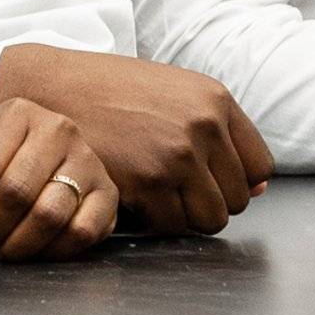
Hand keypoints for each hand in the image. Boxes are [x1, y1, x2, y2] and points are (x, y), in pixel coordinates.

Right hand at [0, 44, 270, 235]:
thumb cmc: (111, 92)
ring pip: (210, 219)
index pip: (260, 167)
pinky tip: (133, 197)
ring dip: (185, 216)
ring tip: (155, 196)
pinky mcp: (148, 181)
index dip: (236, 181)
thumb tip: (262, 189)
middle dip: (208, 201)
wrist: (53, 89)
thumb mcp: (174, 94)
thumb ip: (219, 134)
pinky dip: (154, 221)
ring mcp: (177, 154)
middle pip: (237, 199)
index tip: (208, 181)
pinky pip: (172, 226)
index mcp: (215, 100)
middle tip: (172, 189)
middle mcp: (203, 125)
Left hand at [0, 97, 118, 259]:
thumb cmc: (7, 166)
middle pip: (15, 192)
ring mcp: (89, 161)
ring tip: (7, 246)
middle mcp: (58, 129)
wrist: (54, 163)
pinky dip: (54, 251)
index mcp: (18, 113)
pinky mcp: (109, 194)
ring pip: (49, 215)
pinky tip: (39, 249)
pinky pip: (81, 233)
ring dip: (20, 243)